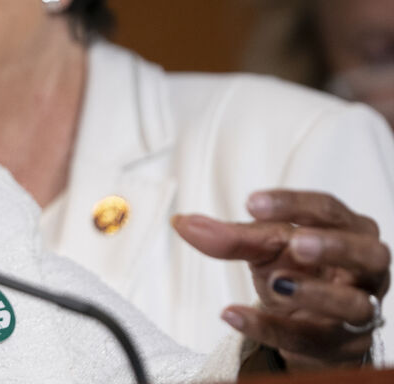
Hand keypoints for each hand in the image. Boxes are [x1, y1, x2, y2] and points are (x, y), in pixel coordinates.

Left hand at [174, 190, 389, 369]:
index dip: (294, 205)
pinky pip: (310, 338)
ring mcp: (359, 309)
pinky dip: (271, 328)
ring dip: (315, 293)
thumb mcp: (263, 248)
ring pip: (353, 304)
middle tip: (297, 242)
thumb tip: (182, 222)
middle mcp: (365, 268)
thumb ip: (229, 236)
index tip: (252, 203)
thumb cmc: (296, 270)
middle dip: (333, 246)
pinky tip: (234, 315)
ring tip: (277, 284)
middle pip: (366, 253)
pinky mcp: (342, 345)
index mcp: (349, 230)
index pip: (329, 210)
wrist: (305, 322)